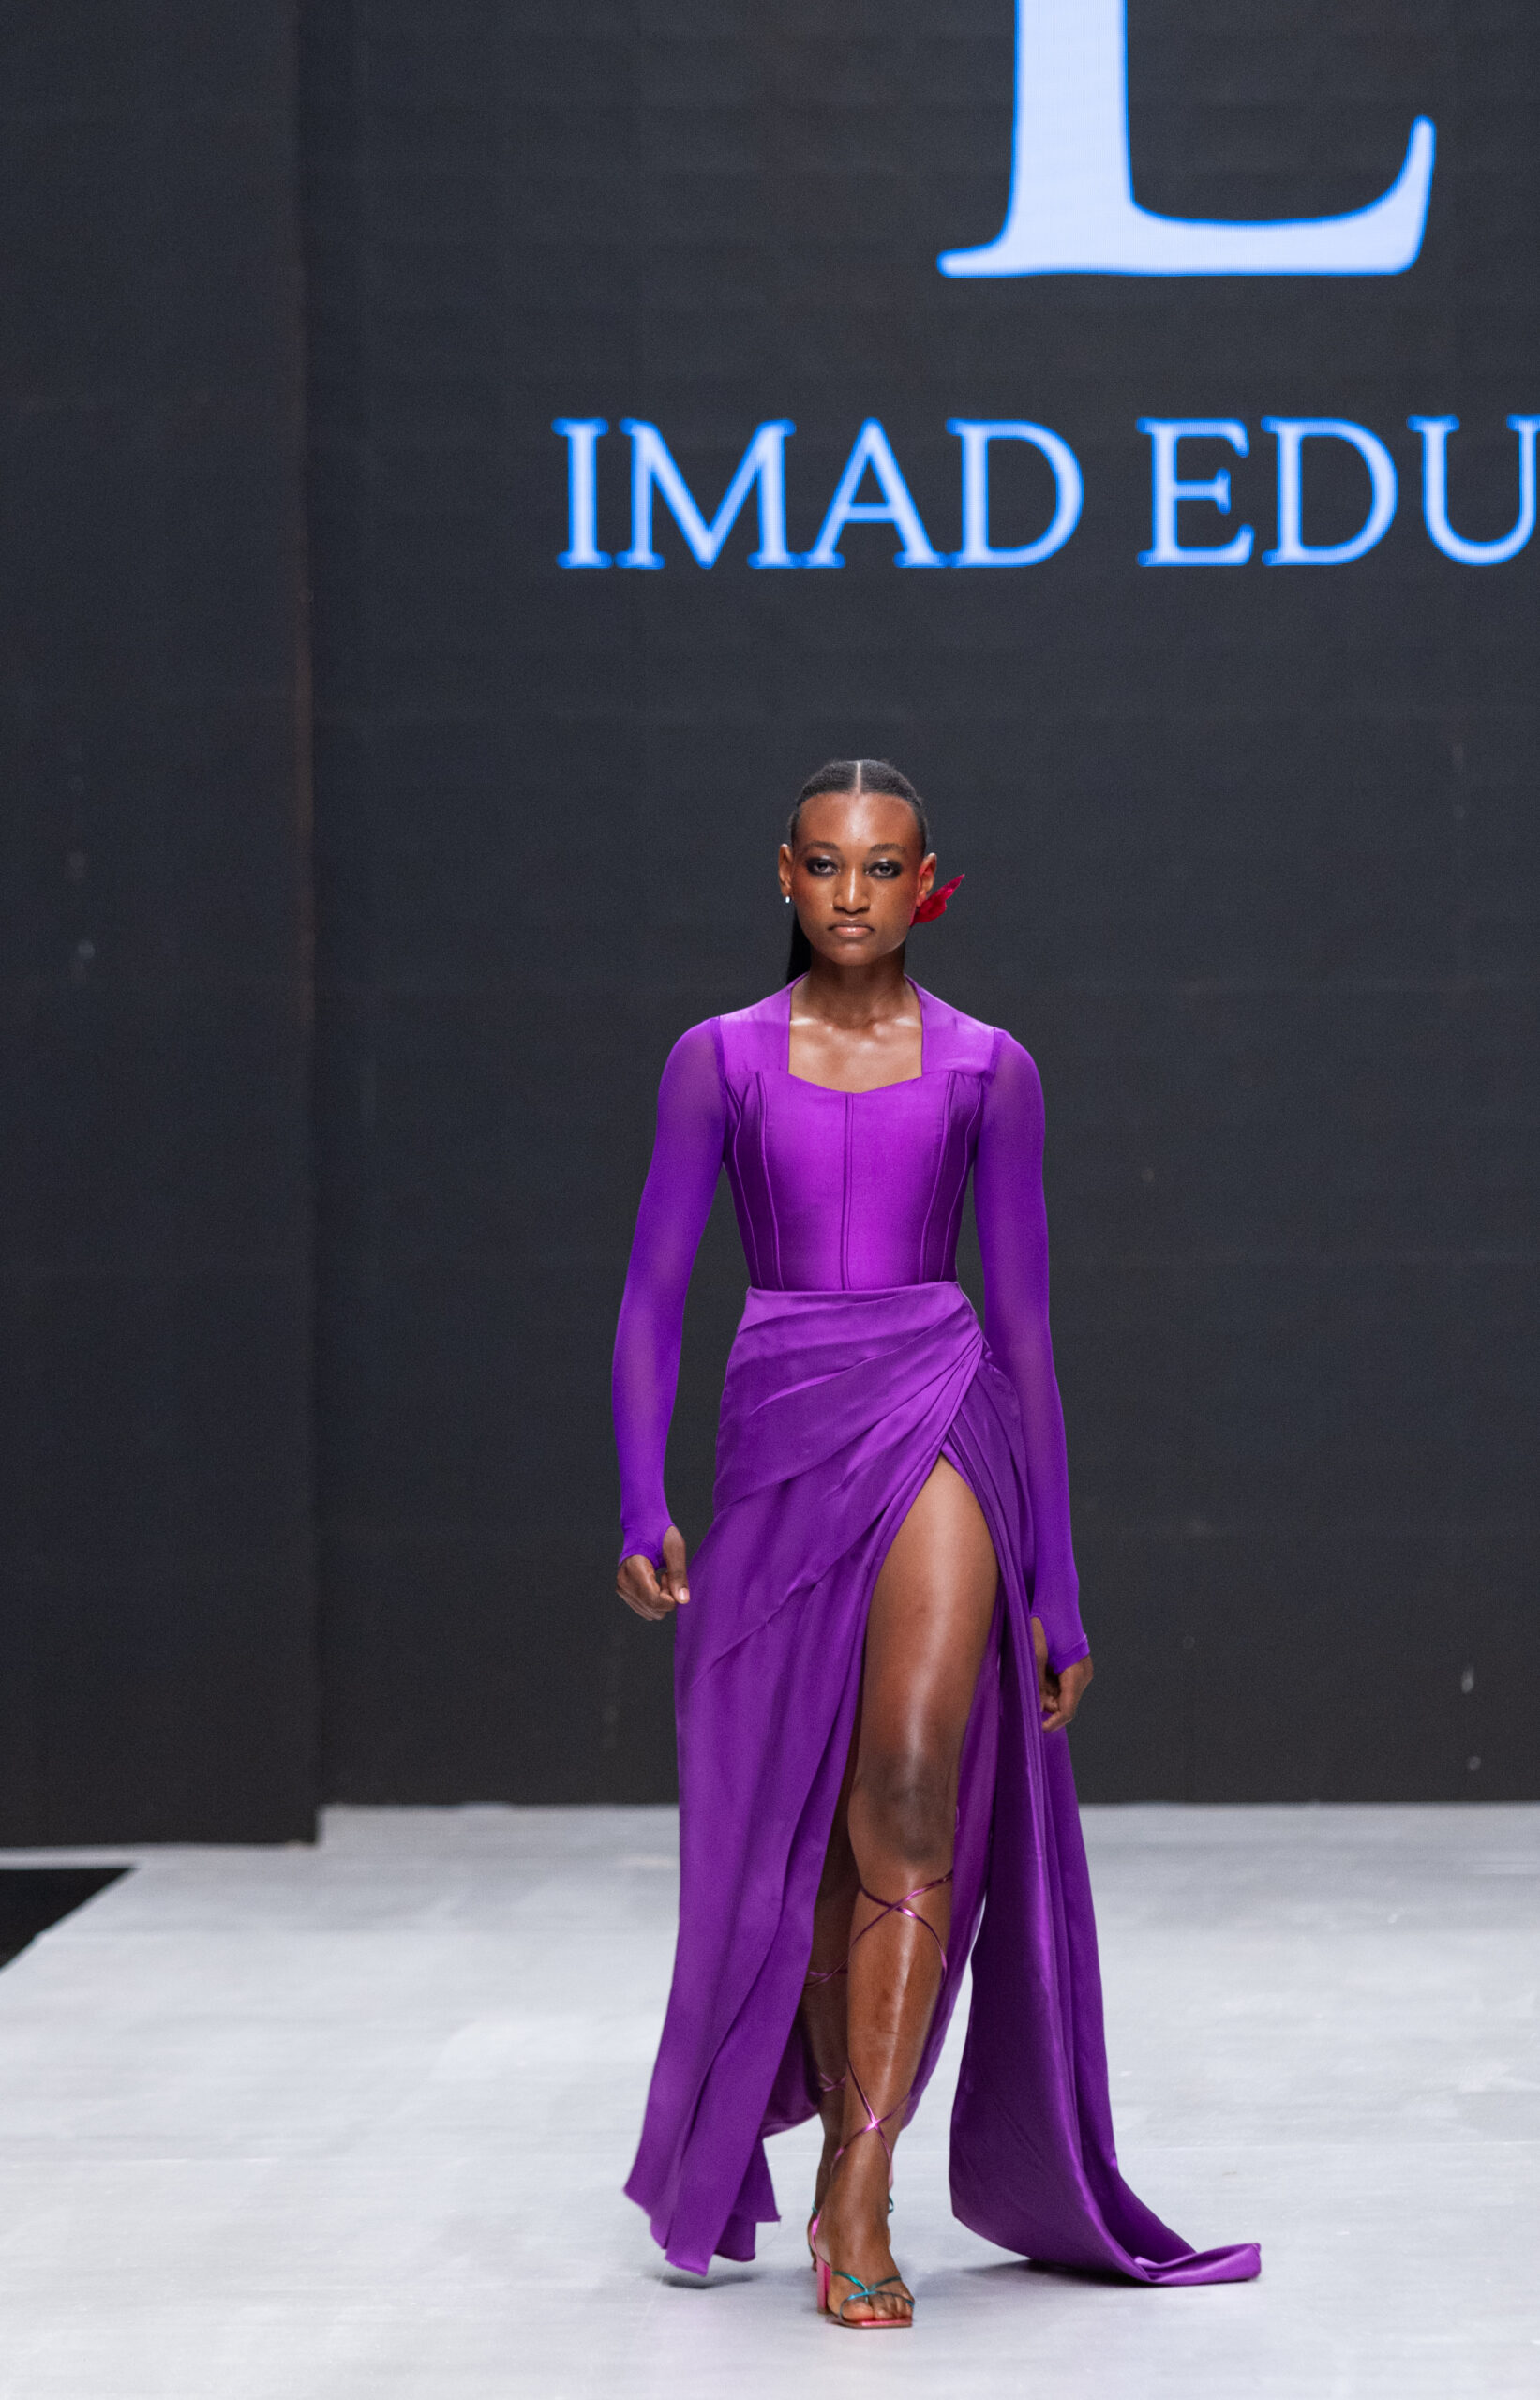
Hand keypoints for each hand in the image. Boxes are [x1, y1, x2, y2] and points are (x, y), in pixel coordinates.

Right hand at [617, 1525, 689, 1621]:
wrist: (641, 1526)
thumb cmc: (660, 1533)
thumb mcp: (675, 1549)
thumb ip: (679, 1575)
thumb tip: (683, 1601)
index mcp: (634, 1569)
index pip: (654, 1601)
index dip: (671, 1598)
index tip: (671, 1577)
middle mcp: (624, 1582)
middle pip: (654, 1610)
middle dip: (667, 1598)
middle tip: (668, 1576)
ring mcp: (622, 1588)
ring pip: (650, 1613)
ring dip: (661, 1600)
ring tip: (661, 1577)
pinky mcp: (623, 1592)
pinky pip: (645, 1609)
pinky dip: (654, 1600)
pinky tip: (655, 1582)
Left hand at [1032, 1617, 1092, 1733]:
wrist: (1056, 1599)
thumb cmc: (1045, 1622)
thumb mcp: (1035, 1652)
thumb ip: (1035, 1682)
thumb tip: (1033, 1707)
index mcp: (1077, 1674)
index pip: (1067, 1710)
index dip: (1051, 1722)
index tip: (1034, 1727)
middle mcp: (1083, 1675)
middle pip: (1063, 1704)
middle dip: (1043, 1703)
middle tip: (1023, 1691)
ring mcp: (1080, 1671)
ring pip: (1060, 1695)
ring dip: (1043, 1692)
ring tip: (1029, 1674)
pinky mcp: (1074, 1667)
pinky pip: (1060, 1684)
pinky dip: (1046, 1684)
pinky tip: (1036, 1670)